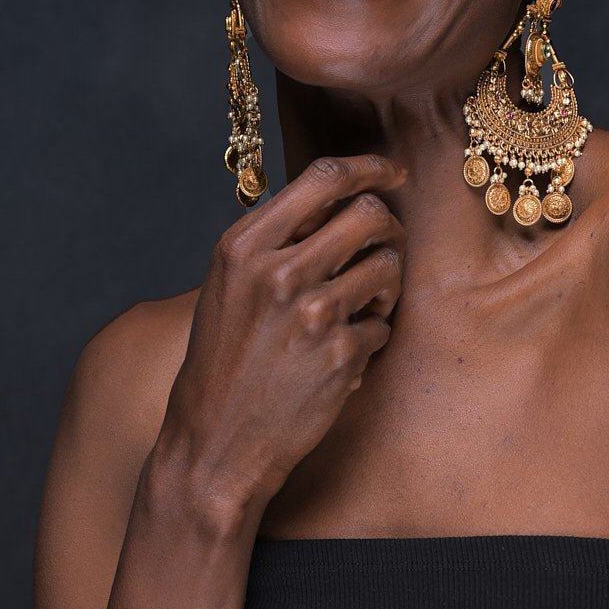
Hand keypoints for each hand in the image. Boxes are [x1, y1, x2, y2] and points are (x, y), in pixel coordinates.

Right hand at [147, 152, 408, 530]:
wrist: (216, 441)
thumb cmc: (225, 363)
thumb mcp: (230, 287)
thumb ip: (276, 241)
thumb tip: (339, 198)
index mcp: (244, 245)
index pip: (325, 177)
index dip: (370, 167)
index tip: (392, 173)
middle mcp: (278, 270)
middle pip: (370, 214)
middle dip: (388, 230)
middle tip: (382, 252)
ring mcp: (311, 312)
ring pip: (388, 266)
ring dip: (387, 287)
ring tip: (363, 309)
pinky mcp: (340, 353)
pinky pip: (384, 325)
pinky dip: (372, 338)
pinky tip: (343, 356)